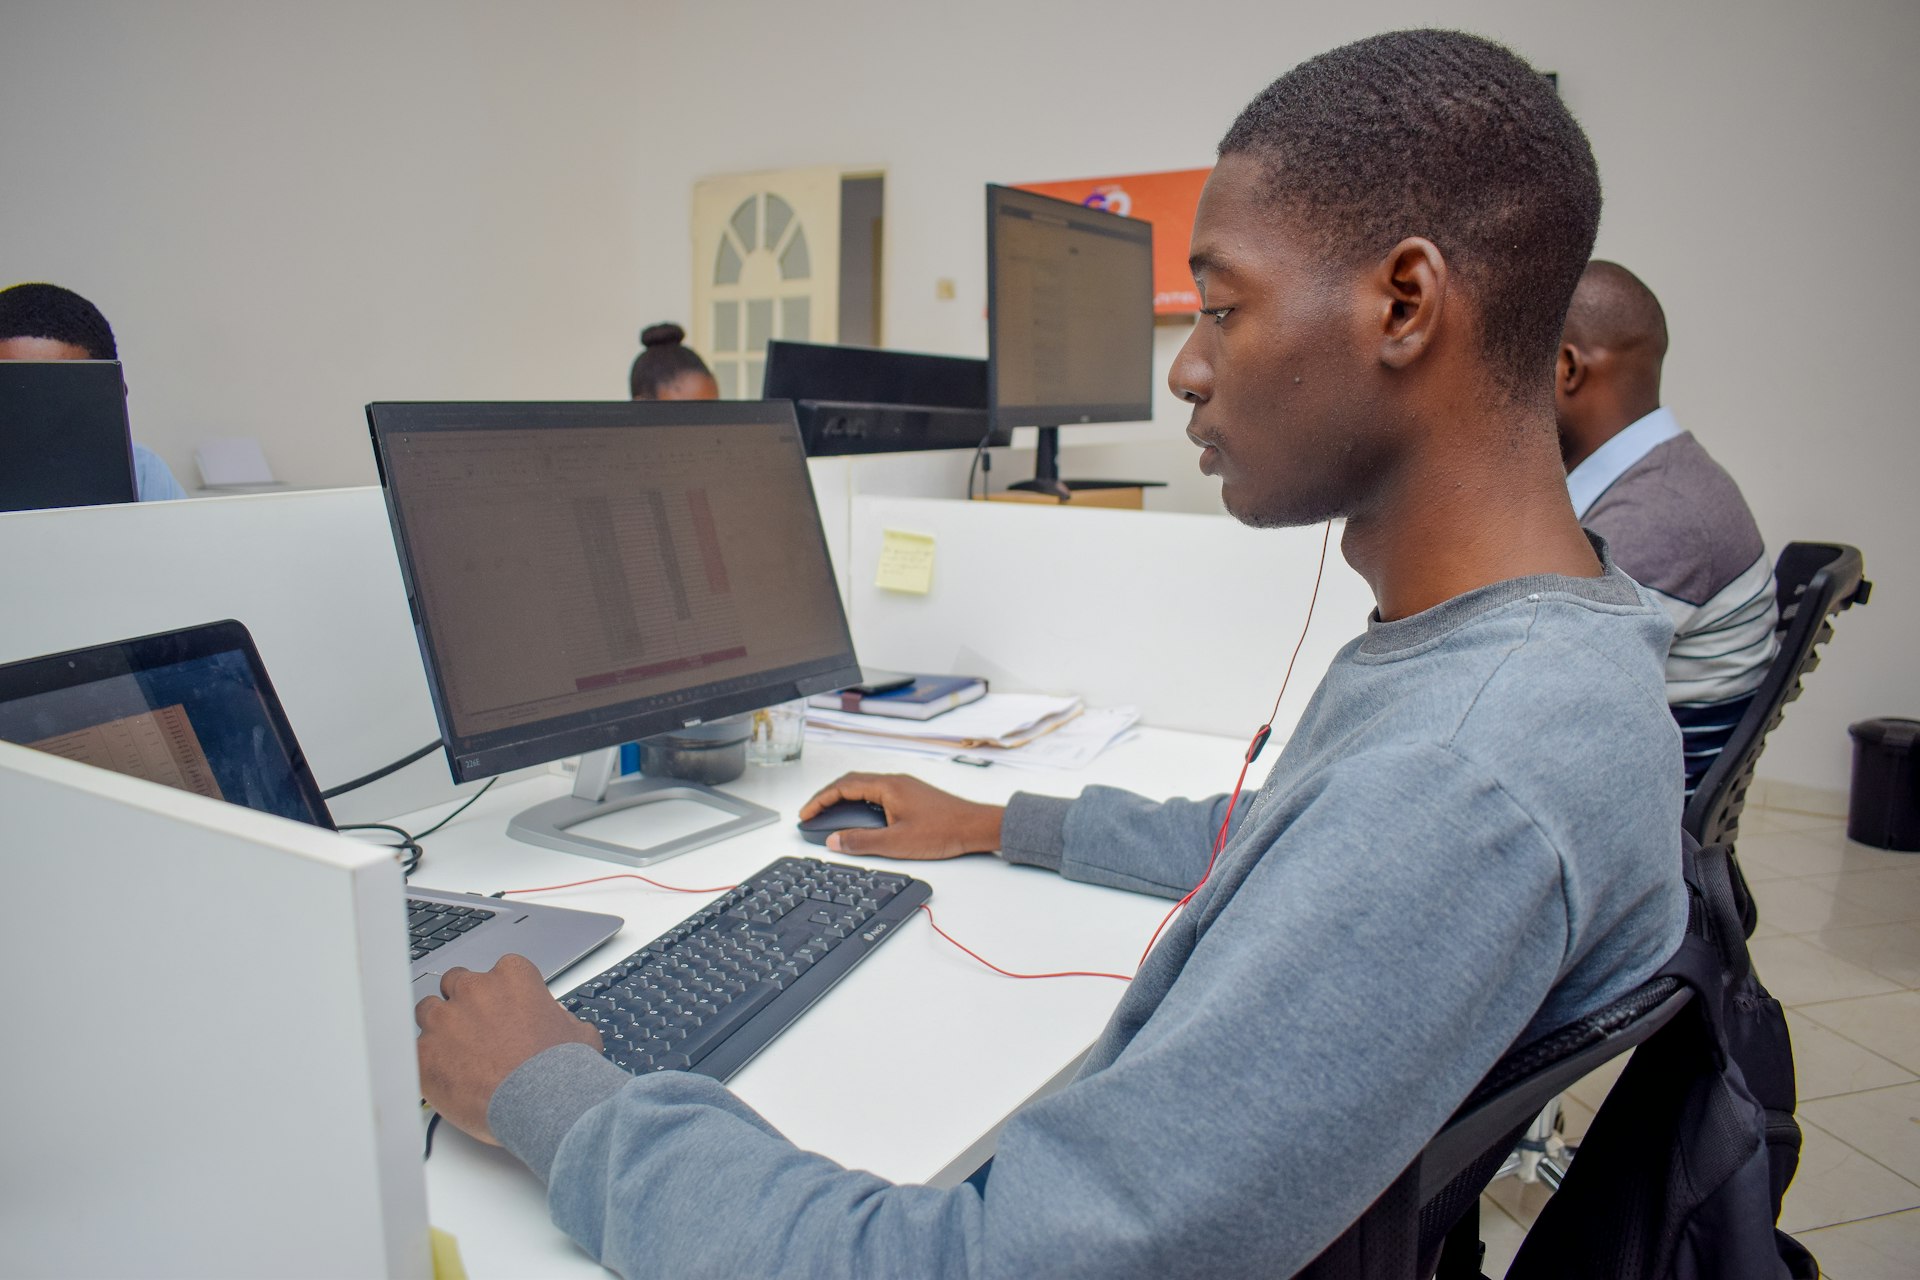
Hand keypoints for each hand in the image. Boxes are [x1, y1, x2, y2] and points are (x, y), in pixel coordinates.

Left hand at [415, 953, 603, 1143]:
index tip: (502, 1011)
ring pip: (426, 1010)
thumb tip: (556, 1020)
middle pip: (454, 982)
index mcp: (512, 976)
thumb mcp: (577, 1033)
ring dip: (437, 1027)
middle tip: (472, 1028)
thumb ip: (560, 1018)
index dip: (498, 994)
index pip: (496, 972)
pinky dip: (426, 1062)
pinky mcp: (423, 1053)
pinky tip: (443, 1078)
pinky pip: (414, 1050)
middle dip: (461, 1002)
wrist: (541, 1104)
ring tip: (451, 1052)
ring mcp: (444, 1020)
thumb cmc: (561, 1070)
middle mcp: (474, 990)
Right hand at [799, 772, 1004, 858]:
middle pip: (851, 782)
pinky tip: (859, 818)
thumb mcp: (897, 842)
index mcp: (888, 786)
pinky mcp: (912, 795)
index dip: (819, 800)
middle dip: (827, 797)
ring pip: (864, 787)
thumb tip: (834, 840)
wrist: (976, 827)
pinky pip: (877, 793)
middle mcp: (894, 781)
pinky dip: (860, 802)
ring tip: (829, 816)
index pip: (843, 787)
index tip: (805, 814)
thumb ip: (862, 841)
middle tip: (811, 814)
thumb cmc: (944, 831)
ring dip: (843, 799)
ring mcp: (904, 787)